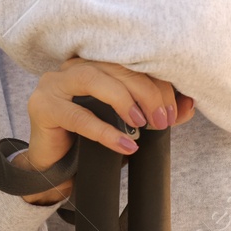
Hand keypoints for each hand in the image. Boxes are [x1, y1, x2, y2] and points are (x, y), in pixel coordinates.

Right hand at [15, 57, 195, 204]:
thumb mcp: (130, 126)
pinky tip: (126, 145)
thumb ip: (156, 113)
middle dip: (146, 91)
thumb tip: (188, 106)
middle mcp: (72, 67)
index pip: (130, 61)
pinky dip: (106, 130)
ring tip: (143, 124)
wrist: (56, 170)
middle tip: (162, 120)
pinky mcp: (43, 107)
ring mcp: (53, 84)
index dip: (158, 81)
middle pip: (114, 67)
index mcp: (95, 64)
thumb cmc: (91, 141)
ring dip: (124, 100)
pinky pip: (78, 115)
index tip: (176, 108)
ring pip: (93, 78)